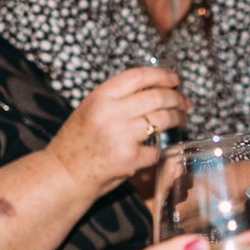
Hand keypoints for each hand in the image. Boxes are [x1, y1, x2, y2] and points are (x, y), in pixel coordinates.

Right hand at [46, 66, 187, 189]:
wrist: (65, 174)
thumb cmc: (77, 142)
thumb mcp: (90, 109)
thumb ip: (116, 98)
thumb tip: (151, 89)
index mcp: (101, 96)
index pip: (139, 76)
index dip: (161, 75)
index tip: (174, 79)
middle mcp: (112, 112)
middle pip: (157, 97)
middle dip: (176, 98)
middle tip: (184, 102)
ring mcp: (123, 135)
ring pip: (162, 120)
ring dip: (178, 118)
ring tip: (181, 118)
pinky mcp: (131, 158)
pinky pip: (157, 149)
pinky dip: (161, 149)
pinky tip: (161, 148)